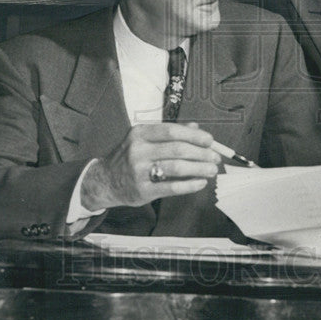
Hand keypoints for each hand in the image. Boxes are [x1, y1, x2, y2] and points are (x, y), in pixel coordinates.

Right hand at [80, 123, 220, 210]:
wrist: (105, 181)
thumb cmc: (130, 157)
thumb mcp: (144, 139)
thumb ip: (169, 133)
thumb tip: (197, 128)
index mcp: (139, 133)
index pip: (172, 131)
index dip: (194, 135)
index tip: (210, 140)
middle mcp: (138, 150)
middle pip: (177, 149)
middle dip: (201, 153)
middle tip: (215, 157)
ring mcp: (139, 171)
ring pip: (177, 168)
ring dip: (199, 169)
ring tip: (212, 170)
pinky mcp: (142, 190)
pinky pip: (172, 187)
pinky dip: (190, 185)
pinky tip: (200, 183)